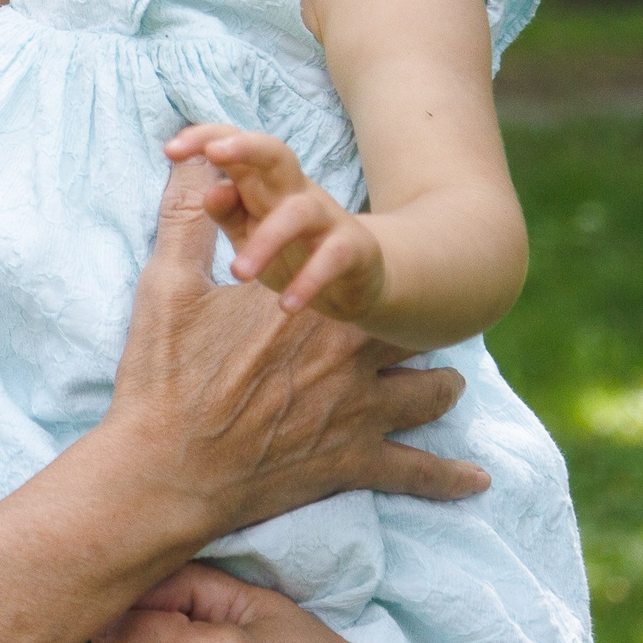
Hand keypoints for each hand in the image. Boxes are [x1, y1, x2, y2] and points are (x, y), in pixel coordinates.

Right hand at [98, 157, 482, 546]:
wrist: (168, 470)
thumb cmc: (163, 377)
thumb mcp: (166, 286)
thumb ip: (184, 219)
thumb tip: (190, 164)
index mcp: (307, 304)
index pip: (347, 269)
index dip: (349, 268)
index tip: (352, 269)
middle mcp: (347, 352)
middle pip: (403, 329)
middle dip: (409, 325)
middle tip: (414, 321)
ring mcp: (359, 411)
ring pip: (427, 393)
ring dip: (440, 387)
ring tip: (448, 383)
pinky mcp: (356, 463)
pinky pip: (419, 472)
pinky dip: (451, 477)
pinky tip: (478, 478)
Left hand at [164, 124, 385, 321]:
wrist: (358, 278)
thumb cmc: (290, 248)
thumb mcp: (249, 230)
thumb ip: (227, 211)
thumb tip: (210, 190)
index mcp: (263, 183)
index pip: (235, 145)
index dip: (204, 138)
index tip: (169, 149)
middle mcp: (295, 191)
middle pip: (276, 153)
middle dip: (245, 146)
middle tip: (214, 154)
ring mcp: (327, 217)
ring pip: (299, 212)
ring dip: (266, 240)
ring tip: (238, 273)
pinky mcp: (352, 248)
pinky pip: (332, 257)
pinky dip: (308, 281)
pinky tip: (286, 304)